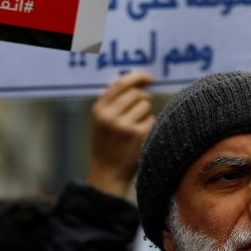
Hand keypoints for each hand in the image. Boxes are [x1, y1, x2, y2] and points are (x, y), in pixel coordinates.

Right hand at [86, 71, 154, 197]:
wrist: (108, 173)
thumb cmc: (108, 145)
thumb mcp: (102, 121)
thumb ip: (114, 102)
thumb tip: (140, 85)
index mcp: (99, 109)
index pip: (120, 84)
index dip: (137, 77)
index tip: (148, 78)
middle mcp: (109, 116)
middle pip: (136, 94)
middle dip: (143, 99)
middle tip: (140, 111)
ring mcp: (124, 126)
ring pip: (145, 105)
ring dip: (146, 113)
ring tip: (136, 127)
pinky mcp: (138, 135)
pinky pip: (151, 119)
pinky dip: (149, 125)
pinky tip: (140, 136)